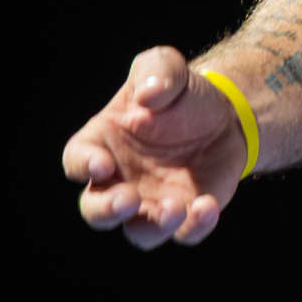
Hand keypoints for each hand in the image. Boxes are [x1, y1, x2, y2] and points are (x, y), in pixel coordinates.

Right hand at [60, 48, 249, 248]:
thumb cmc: (180, 93)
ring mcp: (151, 202)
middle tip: (130, 199)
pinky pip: (184, 234)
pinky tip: (207, 206)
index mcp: (102, 143)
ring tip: (175, 208)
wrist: (224, 115)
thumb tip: (148, 97)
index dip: (83, 165)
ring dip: (154, 227)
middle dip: (107, 210)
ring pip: (139, 233)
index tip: (103, 164)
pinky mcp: (185, 215)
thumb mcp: (166, 67)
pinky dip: (194, 227)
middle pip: (95, 210)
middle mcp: (120, 180)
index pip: (77, 160)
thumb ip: (156, 72)